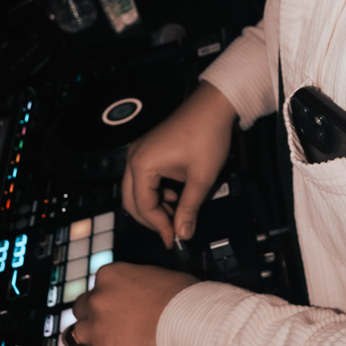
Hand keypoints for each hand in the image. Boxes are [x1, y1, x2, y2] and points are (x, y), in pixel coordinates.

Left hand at [67, 261, 198, 345]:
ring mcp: (96, 328)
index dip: (105, 300)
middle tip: (108, 326)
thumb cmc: (185, 301)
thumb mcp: (158, 277)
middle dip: (93, 318)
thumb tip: (140, 291)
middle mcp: (99, 299)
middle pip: (81, 309)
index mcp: (110, 275)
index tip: (113, 308)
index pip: (96, 287)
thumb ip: (138, 284)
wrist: (192, 324)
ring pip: (76, 335)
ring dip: (88, 341)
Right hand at [121, 80, 237, 246]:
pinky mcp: (148, 150)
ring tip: (176, 214)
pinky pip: (143, 178)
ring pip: (136, 190)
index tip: (174, 238)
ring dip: (153, 206)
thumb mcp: (201, 179)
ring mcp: (140, 152)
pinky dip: (155, 192)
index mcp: (142, 165)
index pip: (143, 206)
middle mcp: (134, 158)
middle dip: (151, 219)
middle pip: (131, 200)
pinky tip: (174, 196)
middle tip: (170, 231)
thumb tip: (182, 233)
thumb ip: (189, 209)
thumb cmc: (207, 136)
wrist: (213, 106)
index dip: (159, 226)